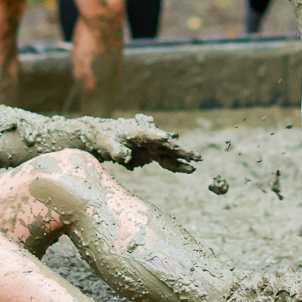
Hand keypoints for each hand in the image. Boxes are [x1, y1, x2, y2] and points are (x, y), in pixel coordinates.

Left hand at [85, 115, 200, 172]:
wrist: (105, 139)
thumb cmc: (105, 139)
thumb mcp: (107, 144)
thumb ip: (116, 150)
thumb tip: (125, 157)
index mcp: (138, 132)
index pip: (149, 134)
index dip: (158, 136)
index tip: (168, 137)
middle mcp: (149, 139)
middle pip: (167, 145)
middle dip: (182, 150)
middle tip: (196, 156)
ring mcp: (151, 147)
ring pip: (170, 153)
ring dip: (183, 158)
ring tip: (197, 164)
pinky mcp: (151, 154)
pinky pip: (166, 160)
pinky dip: (176, 165)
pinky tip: (188, 169)